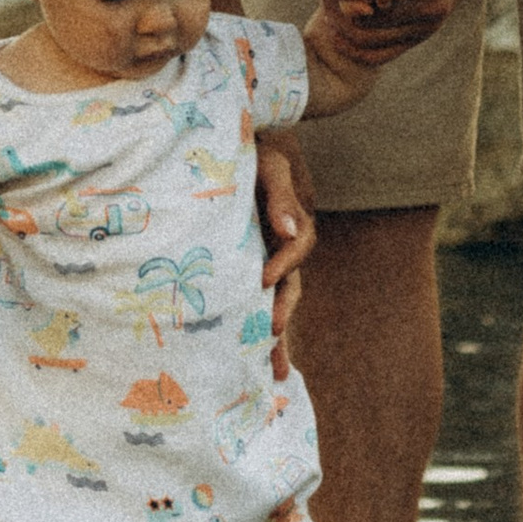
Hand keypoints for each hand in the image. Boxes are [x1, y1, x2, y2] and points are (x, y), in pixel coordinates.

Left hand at [253, 129, 315, 378]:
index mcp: (288, 221)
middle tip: (270, 333)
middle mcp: (279, 248)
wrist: (226, 149)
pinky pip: (251, 306)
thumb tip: (288, 231)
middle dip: (282, 312)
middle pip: (290, 286)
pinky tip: (254, 366)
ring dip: (275, 337)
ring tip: (274, 371)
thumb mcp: (267, 166)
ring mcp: (262, 263)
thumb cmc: (248, 154)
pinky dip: (257, 336)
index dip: (284, 262)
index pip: (296, 246)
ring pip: (274, 305)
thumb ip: (279, 196)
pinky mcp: (242, 274)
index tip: (263, 278)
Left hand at [312, 0, 495, 55]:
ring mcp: (432, 24)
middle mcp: (435, 4)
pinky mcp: (426, 34)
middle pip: (369, 17)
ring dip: (343, 24)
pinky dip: (356, 47)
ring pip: (371, 37)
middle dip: (338, 6)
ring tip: (327, 6)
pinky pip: (383, 53)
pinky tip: (338, 32)